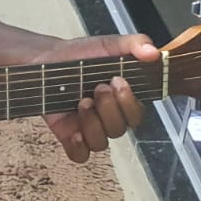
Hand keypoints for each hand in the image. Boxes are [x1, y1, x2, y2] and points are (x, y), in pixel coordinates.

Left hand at [31, 33, 157, 162]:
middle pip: (120, 129)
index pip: (137, 114)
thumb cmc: (80, 55)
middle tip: (98, 88)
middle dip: (110, 109)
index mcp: (122, 99)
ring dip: (93, 124)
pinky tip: (74, 133)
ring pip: (101, 142)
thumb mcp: (107, 45)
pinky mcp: (69, 135)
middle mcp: (109, 116)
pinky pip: (80, 155)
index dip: (130, 103)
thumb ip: (133, 45)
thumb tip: (153, 53)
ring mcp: (89, 128)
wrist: (47, 59)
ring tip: (82, 102)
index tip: (119, 81)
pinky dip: (79, 148)